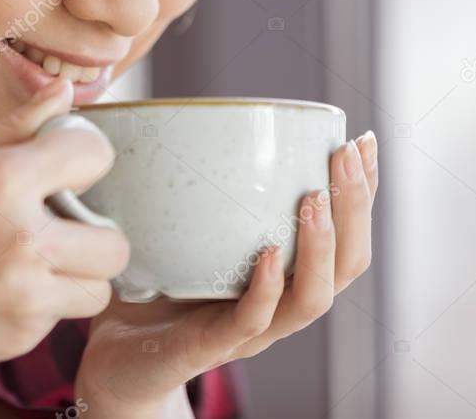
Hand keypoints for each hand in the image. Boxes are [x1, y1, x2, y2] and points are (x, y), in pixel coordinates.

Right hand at [0, 77, 129, 381]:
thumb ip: (12, 129)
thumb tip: (63, 93)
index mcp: (1, 181)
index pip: (94, 154)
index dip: (81, 156)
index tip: (62, 166)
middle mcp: (23, 239)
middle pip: (114, 239)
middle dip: (91, 230)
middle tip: (54, 226)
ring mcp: (26, 295)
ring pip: (98, 286)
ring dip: (75, 273)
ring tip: (32, 262)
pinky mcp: (20, 335)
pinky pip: (60, 316)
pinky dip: (41, 303)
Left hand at [74, 130, 378, 415]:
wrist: (114, 361)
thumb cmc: (149, 293)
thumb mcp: (180, 232)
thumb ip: (195, 187)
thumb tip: (183, 114)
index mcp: (281, 277)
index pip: (341, 235)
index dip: (360, 193)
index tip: (361, 140)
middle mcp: (277, 305)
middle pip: (344, 264)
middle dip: (354, 207)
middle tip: (345, 155)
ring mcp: (248, 332)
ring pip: (312, 298)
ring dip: (320, 245)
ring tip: (314, 197)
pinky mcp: (210, 349)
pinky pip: (251, 322)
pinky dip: (266, 288)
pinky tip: (268, 254)